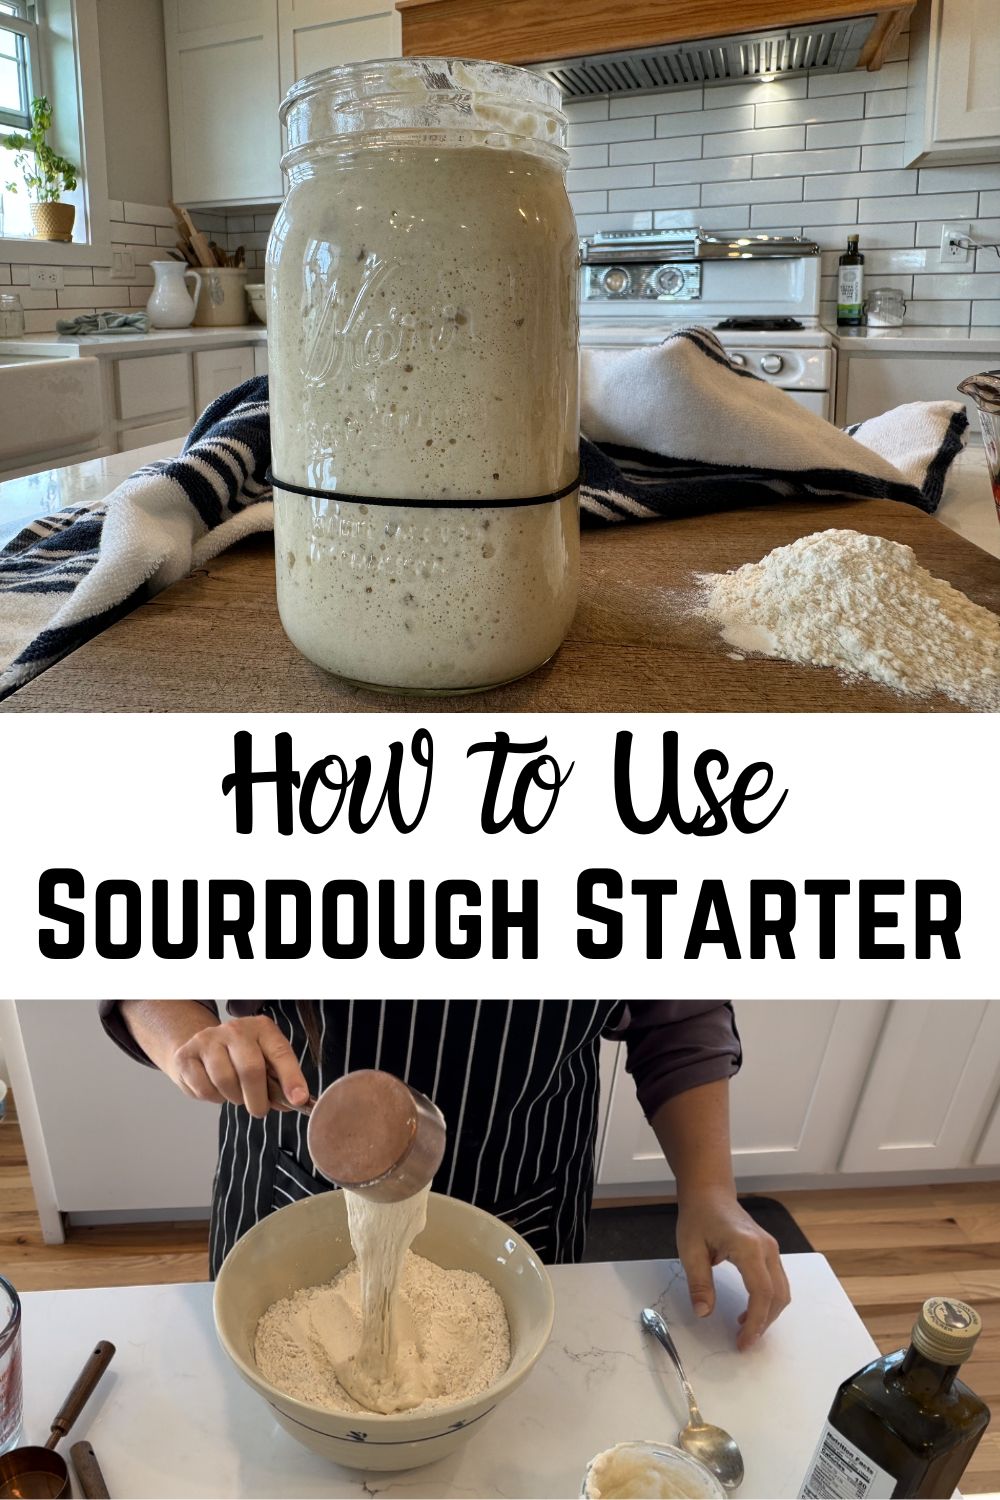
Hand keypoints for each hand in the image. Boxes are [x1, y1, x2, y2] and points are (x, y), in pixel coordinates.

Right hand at [165, 1015, 308, 1118]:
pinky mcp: (186, 1055)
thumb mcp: (264, 1060)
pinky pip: (203, 1088)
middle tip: (259, 1110)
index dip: (291, 1078)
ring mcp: (208, 1039)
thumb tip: (295, 1101)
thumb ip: (279, 1080)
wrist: (200, 1046)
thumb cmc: (240, 1057)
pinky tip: (217, 1089)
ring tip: (236, 1094)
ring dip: (234, 1097)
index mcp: (261, 1028)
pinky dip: (214, 1097)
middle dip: (257, 1099)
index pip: (280, 1053)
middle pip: (251, 1069)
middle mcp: (235, 1029)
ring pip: (225, 1080)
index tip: (299, 1100)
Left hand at [676, 1188, 790, 1350]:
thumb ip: (699, 1283)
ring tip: (745, 1329)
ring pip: (782, 1290)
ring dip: (768, 1314)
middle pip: (778, 1295)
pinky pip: (777, 1282)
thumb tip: (704, 1313)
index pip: (762, 1292)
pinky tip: (750, 1311)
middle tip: (744, 1342)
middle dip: (764, 1323)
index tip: (742, 1341)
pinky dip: (768, 1301)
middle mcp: (767, 1248)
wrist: (709, 1192)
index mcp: (748, 1247)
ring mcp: (772, 1248)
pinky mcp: (770, 1251)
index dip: (755, 1322)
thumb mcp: (690, 1250)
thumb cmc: (698, 1217)